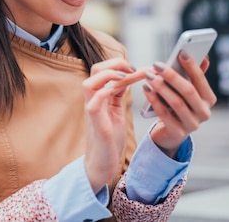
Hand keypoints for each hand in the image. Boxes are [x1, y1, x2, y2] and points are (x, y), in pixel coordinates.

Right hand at [82, 59, 143, 192]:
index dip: (120, 64)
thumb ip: (117, 95)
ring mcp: (92, 111)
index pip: (104, 69)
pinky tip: (119, 92)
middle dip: (115, 64)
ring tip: (126, 77)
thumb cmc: (109, 139)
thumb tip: (126, 77)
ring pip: (89, 83)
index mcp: (99, 96)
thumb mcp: (115, 111)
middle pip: (95, 70)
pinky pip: (94, 103)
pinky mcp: (95, 123)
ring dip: (109, 75)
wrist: (102, 164)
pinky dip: (105, 93)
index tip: (139, 69)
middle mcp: (93, 100)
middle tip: (134, 69)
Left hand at [143, 52, 216, 157]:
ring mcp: (192, 124)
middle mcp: (204, 112)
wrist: (169, 133)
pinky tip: (146, 89)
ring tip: (148, 76)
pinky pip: (164, 114)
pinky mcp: (177, 133)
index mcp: (208, 99)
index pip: (201, 80)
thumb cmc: (177, 105)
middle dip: (172, 76)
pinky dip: (154, 100)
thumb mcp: (186, 91)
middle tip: (157, 64)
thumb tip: (204, 56)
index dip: (192, 66)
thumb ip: (194, 75)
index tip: (181, 52)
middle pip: (188, 91)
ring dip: (160, 87)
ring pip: (176, 102)